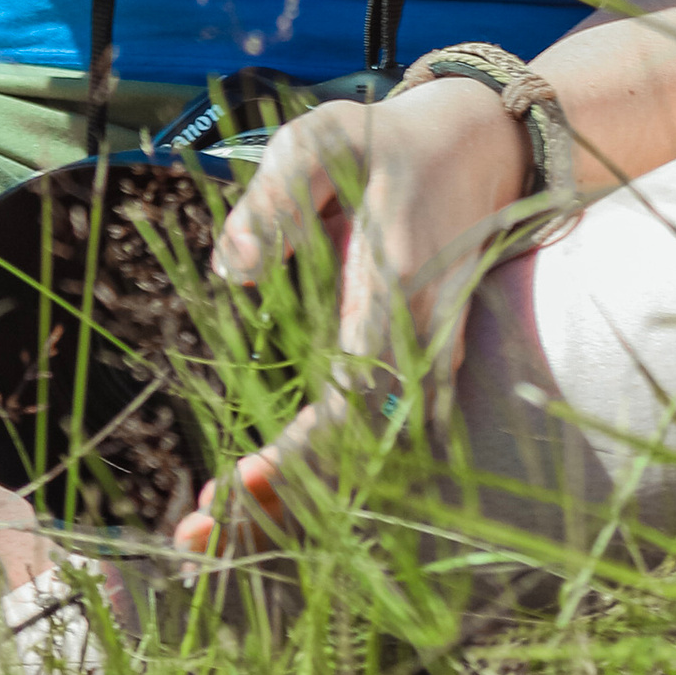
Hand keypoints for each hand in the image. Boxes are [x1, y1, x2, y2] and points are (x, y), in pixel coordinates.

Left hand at [169, 79, 531, 557]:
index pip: (355, 394)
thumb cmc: (385, 143)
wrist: (478, 148)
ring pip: (365, 458)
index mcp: (396, 290)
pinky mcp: (415, 371)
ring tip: (210, 538)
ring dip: (294, 503)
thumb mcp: (325, 136)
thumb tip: (234, 269)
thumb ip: (277, 193)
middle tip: (197, 535)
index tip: (243, 480)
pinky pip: (369, 440)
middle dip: (282, 501)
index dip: (304, 449)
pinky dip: (317, 479)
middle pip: (356, 451)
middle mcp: (418, 343)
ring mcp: (424, 364)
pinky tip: (256, 504)